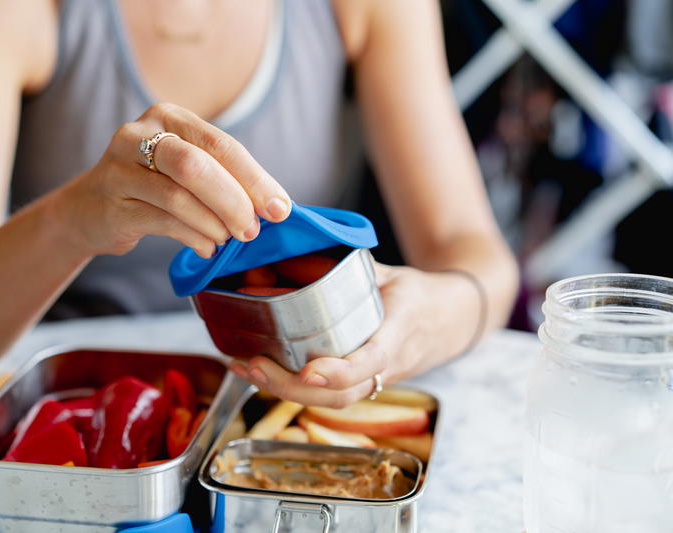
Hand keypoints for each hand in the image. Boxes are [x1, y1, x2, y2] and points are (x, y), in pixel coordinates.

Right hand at [49, 103, 291, 257]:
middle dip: (235, 201)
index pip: (221, 144)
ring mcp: (119, 168)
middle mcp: (139, 134)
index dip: (255, 178)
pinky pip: (163, 222)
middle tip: (253, 230)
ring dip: (213, 224)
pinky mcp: (112, 204)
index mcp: (169, 117)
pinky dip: (194, 238)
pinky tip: (207, 248)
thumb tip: (277, 206)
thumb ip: (225, 178)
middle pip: (197, 165)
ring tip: (228, 240)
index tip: (280, 209)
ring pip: (178, 196)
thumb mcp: (185, 169)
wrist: (89, 210)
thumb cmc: (152, 188)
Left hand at [230, 263, 442, 407]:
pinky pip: (329, 397)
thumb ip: (350, 263)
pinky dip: (291, 389)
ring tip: (245, 369)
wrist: (451, 322)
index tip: (308, 371)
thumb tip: (301, 239)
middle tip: (254, 365)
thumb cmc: (416, 294)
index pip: (370, 361)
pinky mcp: (362, 385)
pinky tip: (259, 372)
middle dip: (292, 388)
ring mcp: (376, 381)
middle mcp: (388, 365)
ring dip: (284, 391)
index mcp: (398, 332)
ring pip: (332, 401)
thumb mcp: (389, 272)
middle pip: (341, 394)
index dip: (339, 371)